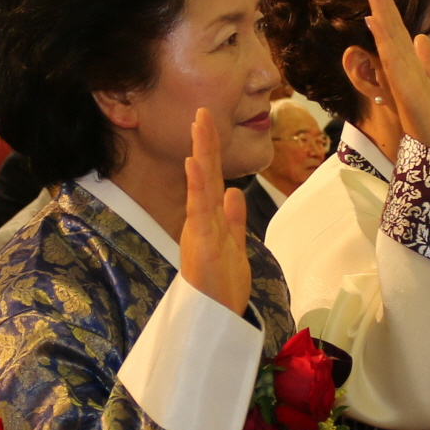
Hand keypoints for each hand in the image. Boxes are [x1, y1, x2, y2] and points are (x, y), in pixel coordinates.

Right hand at [178, 106, 251, 313]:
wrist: (218, 319)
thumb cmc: (223, 287)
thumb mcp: (235, 245)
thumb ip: (235, 220)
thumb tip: (234, 192)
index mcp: (209, 220)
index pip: (211, 179)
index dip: (211, 151)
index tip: (209, 122)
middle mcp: (201, 221)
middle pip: (203, 175)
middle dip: (203, 143)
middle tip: (202, 111)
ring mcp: (200, 231)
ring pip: (200, 186)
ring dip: (200, 154)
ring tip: (199, 125)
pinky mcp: (201, 244)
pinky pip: (199, 211)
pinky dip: (197, 186)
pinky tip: (195, 164)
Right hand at [362, 0, 429, 154]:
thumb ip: (428, 62)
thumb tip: (421, 38)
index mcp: (408, 67)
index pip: (396, 31)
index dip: (388, 8)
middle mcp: (400, 70)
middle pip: (389, 29)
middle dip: (381, 2)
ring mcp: (401, 79)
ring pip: (387, 40)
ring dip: (380, 13)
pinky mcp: (406, 90)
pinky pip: (392, 61)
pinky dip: (383, 41)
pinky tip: (375, 22)